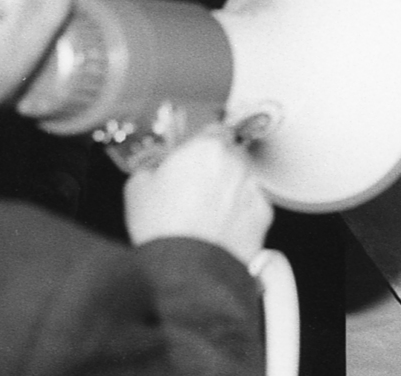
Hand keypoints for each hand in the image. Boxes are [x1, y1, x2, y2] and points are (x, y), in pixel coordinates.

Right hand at [124, 124, 273, 264]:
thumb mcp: (137, 189)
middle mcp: (235, 163)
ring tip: (206, 213)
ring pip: (243, 180)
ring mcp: (253, 188)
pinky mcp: (264, 214)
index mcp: (206, 148)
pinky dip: (241, 213)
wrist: (187, 270)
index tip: (194, 155)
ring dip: (230, 189)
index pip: (212, 130)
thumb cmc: (163, 230)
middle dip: (217, 167)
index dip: (201, 145)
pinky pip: (252, 206)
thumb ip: (151, 168)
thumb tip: (155, 169)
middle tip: (196, 188)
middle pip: (230, 154)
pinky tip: (220, 227)